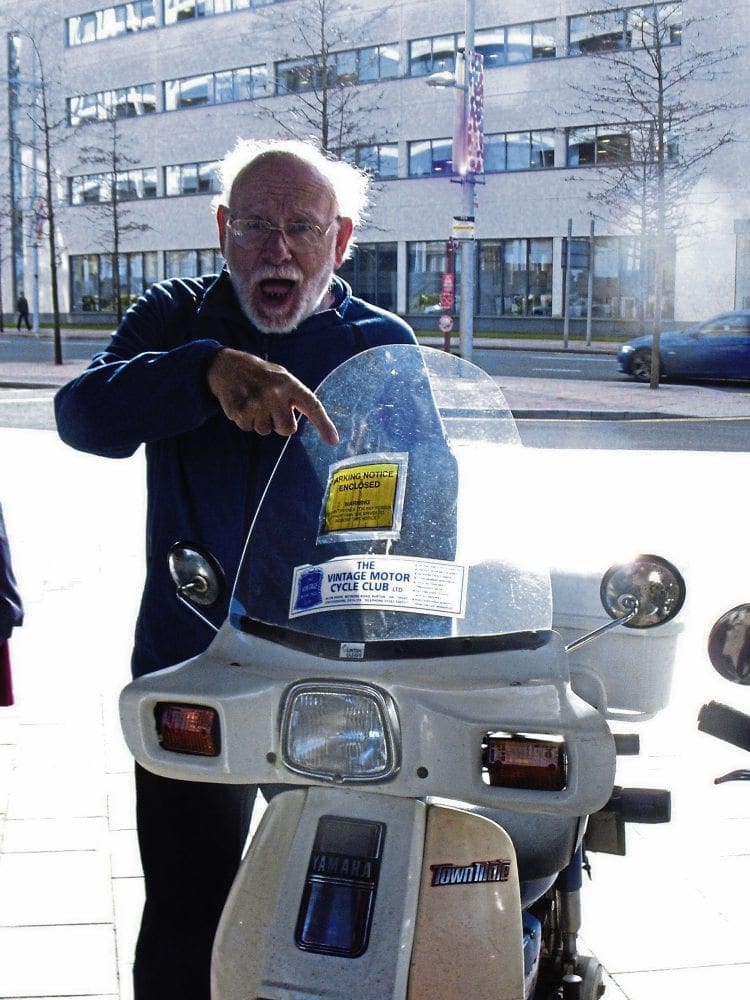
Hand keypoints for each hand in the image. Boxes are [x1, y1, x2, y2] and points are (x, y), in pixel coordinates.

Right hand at [206, 348, 338, 444]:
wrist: (227, 365)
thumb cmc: (259, 375)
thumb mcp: (281, 377)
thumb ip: (295, 397)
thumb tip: (310, 417)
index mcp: (289, 383)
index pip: (312, 406)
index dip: (324, 424)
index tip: (334, 441)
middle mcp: (276, 392)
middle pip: (287, 429)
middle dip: (278, 423)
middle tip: (268, 407)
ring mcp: (257, 401)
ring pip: (265, 430)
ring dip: (258, 421)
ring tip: (252, 402)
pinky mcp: (241, 409)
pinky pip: (248, 428)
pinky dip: (244, 420)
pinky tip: (242, 404)